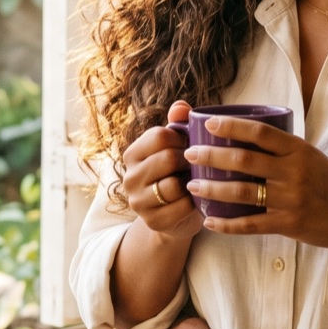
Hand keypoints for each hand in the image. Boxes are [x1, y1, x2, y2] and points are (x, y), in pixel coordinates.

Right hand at [121, 101, 200, 239]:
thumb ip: (178, 124)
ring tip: (197, 182)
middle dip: (189, 161)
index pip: (160, 135)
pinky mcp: (152, 221)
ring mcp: (138, 201)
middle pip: (168, 158)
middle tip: (198, 165)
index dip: (183, 139)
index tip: (191, 146)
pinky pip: (180, 207)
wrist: (175, 216)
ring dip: (191, 183)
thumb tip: (181, 107)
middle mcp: (129, 177)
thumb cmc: (178, 174)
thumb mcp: (176, 148)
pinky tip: (196, 200)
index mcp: (133, 154)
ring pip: (173, 185)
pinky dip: (193, 203)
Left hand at [187, 116, 327, 252]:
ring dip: (212, 188)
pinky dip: (227, 224)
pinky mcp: (290, 224)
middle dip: (211, 156)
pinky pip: (251, 225)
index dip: (232, 126)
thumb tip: (249, 137)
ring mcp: (291, 199)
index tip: (209, 123)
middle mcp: (294, 172)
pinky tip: (210, 221)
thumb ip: (285, 151)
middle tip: (189, 154)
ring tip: (192, 185)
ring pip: (242, 192)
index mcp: (300, 151)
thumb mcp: (314, 158)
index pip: (260, 133)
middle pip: (243, 160)